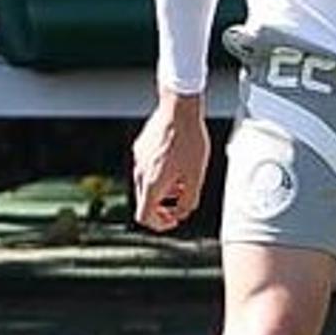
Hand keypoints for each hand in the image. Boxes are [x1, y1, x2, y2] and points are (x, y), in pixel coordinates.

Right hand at [131, 97, 209, 230]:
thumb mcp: (197, 175)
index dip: (159, 224)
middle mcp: (140, 173)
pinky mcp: (140, 149)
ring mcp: (138, 160)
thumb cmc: (189, 140)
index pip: (144, 217)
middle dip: (163, 209)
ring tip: (182, 185)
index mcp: (152, 183)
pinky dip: (160, 177)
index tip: (174, 220)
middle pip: (144, 203)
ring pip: (146, 186)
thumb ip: (190, 199)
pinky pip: (147, 170)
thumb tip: (184, 212)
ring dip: (163, 192)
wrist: (179, 110)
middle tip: (180, 207)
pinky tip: (177, 167)